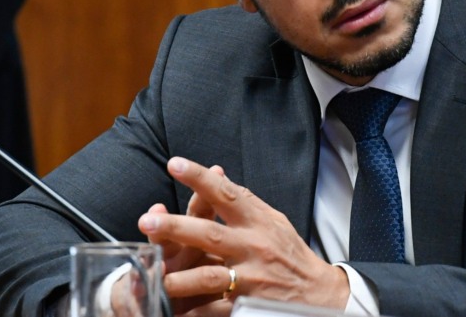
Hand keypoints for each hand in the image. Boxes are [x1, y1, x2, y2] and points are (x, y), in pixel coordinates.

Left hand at [138, 157, 348, 315]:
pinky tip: (175, 308)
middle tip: (147, 221)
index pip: (226, 193)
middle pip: (210, 234)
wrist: (318, 294)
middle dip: (176, 227)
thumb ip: (245, 202)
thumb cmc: (290, 253)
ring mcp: (251, 277)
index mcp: (258, 220)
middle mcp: (254, 246)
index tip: (174, 163)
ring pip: (210, 275)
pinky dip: (195, 309)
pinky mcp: (248, 304)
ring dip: (179, 276)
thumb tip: (217, 176)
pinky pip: (216, 307)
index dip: (200, 177)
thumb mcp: (273, 221)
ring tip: (153, 274)